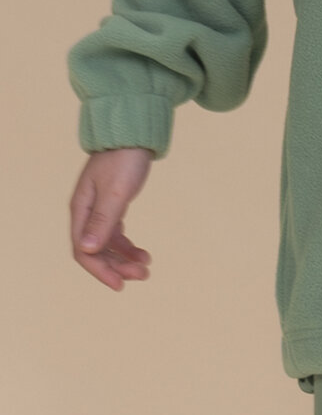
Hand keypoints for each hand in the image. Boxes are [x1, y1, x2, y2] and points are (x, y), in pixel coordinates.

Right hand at [70, 147, 153, 289]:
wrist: (135, 131)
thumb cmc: (124, 158)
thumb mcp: (116, 191)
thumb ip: (102, 220)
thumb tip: (86, 251)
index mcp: (82, 209)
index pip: (83, 250)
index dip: (100, 270)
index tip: (120, 284)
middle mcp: (86, 211)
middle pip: (96, 250)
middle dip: (117, 267)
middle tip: (142, 275)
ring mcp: (99, 208)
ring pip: (107, 244)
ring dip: (124, 259)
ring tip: (146, 267)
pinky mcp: (113, 203)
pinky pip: (116, 233)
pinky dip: (128, 246)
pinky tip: (142, 253)